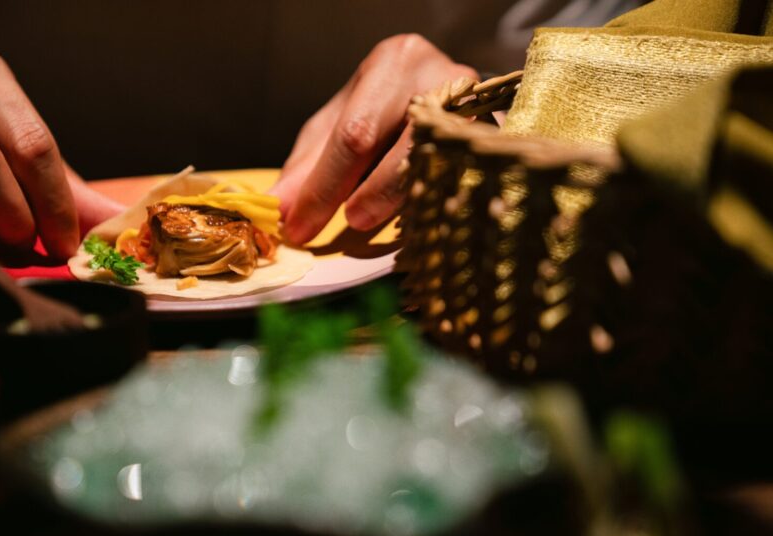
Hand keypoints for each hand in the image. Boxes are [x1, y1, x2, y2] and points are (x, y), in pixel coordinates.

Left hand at [270, 34, 476, 244]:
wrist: (458, 93)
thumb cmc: (389, 108)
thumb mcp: (342, 121)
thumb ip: (310, 163)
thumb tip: (280, 207)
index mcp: (393, 63)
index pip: (353, 133)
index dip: (322, 186)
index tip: (296, 225)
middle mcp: (439, 77)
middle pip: (393, 148)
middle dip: (356, 196)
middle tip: (333, 226)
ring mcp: (476, 110)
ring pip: (429, 168)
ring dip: (391, 203)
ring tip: (364, 219)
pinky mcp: (499, 141)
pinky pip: (458, 181)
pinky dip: (425, 204)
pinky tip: (406, 216)